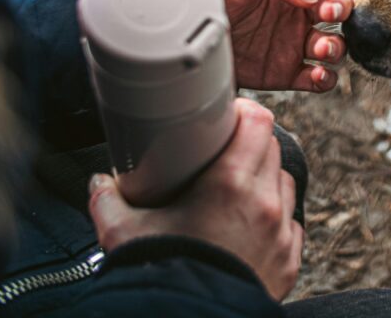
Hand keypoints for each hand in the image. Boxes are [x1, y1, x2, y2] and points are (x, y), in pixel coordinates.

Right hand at [89, 99, 302, 300]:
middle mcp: (264, 204)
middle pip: (272, 150)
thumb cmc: (160, 276)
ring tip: (238, 188)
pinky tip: (251, 224)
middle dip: (251, 145)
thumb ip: (108, 200)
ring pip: (285, 184)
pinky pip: (291, 224)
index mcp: (230, 184)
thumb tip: (99, 183)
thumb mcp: (124, 233)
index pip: (259, 123)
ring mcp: (281, 234)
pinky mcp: (288, 261)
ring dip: (266, 179)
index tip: (229, 117)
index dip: (245, 114)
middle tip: (225, 152)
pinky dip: (276, 218)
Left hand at [202, 0, 352, 91]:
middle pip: (339, 6)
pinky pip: (320, 78)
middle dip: (341, 8)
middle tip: (326, 13)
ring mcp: (295, 43)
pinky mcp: (288, 73)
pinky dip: (326, 78)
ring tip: (319, 48)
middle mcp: (298, 11)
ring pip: (335, 43)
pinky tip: (316, 74)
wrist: (185, 36)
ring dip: (336, 45)